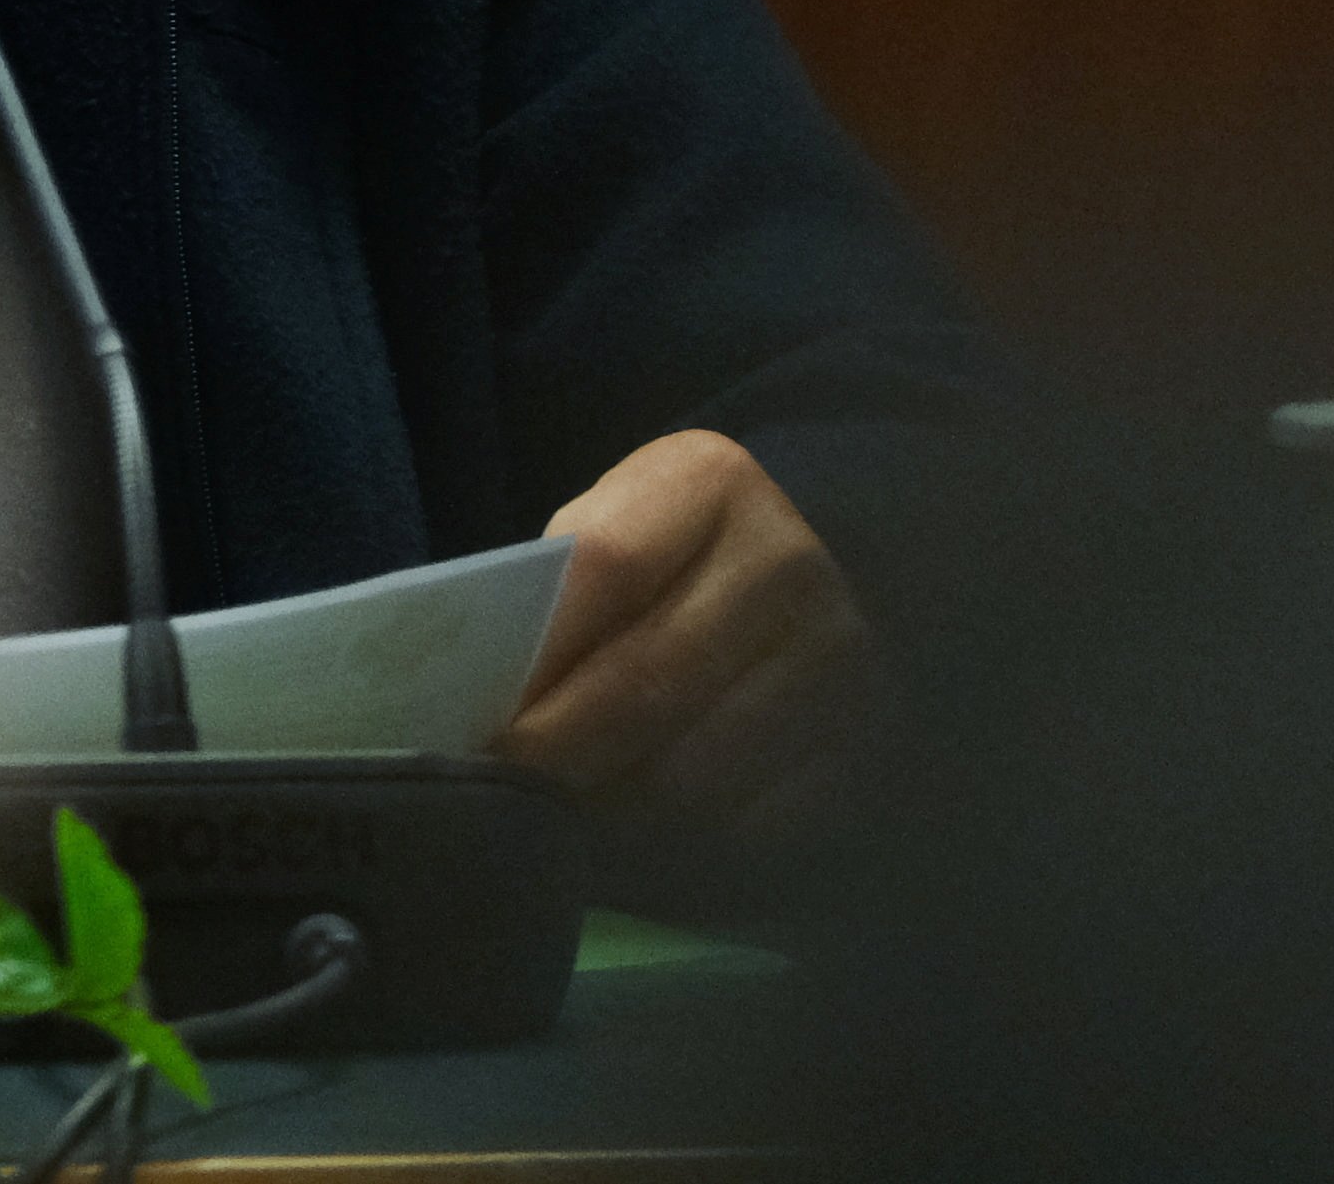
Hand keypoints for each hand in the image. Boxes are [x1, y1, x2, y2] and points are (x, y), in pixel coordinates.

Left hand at [492, 429, 875, 834]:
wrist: (797, 579)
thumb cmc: (667, 559)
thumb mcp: (610, 531)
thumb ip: (556, 595)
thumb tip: (477, 696)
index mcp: (713, 484)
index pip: (604, 568)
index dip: (534, 655)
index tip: (472, 721)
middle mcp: (792, 565)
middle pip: (647, 683)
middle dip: (556, 755)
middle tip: (494, 796)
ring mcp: (843, 664)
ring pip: (693, 773)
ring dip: (607, 812)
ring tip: (546, 826)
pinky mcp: (862, 754)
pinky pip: (747, 828)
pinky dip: (673, 848)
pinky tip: (626, 844)